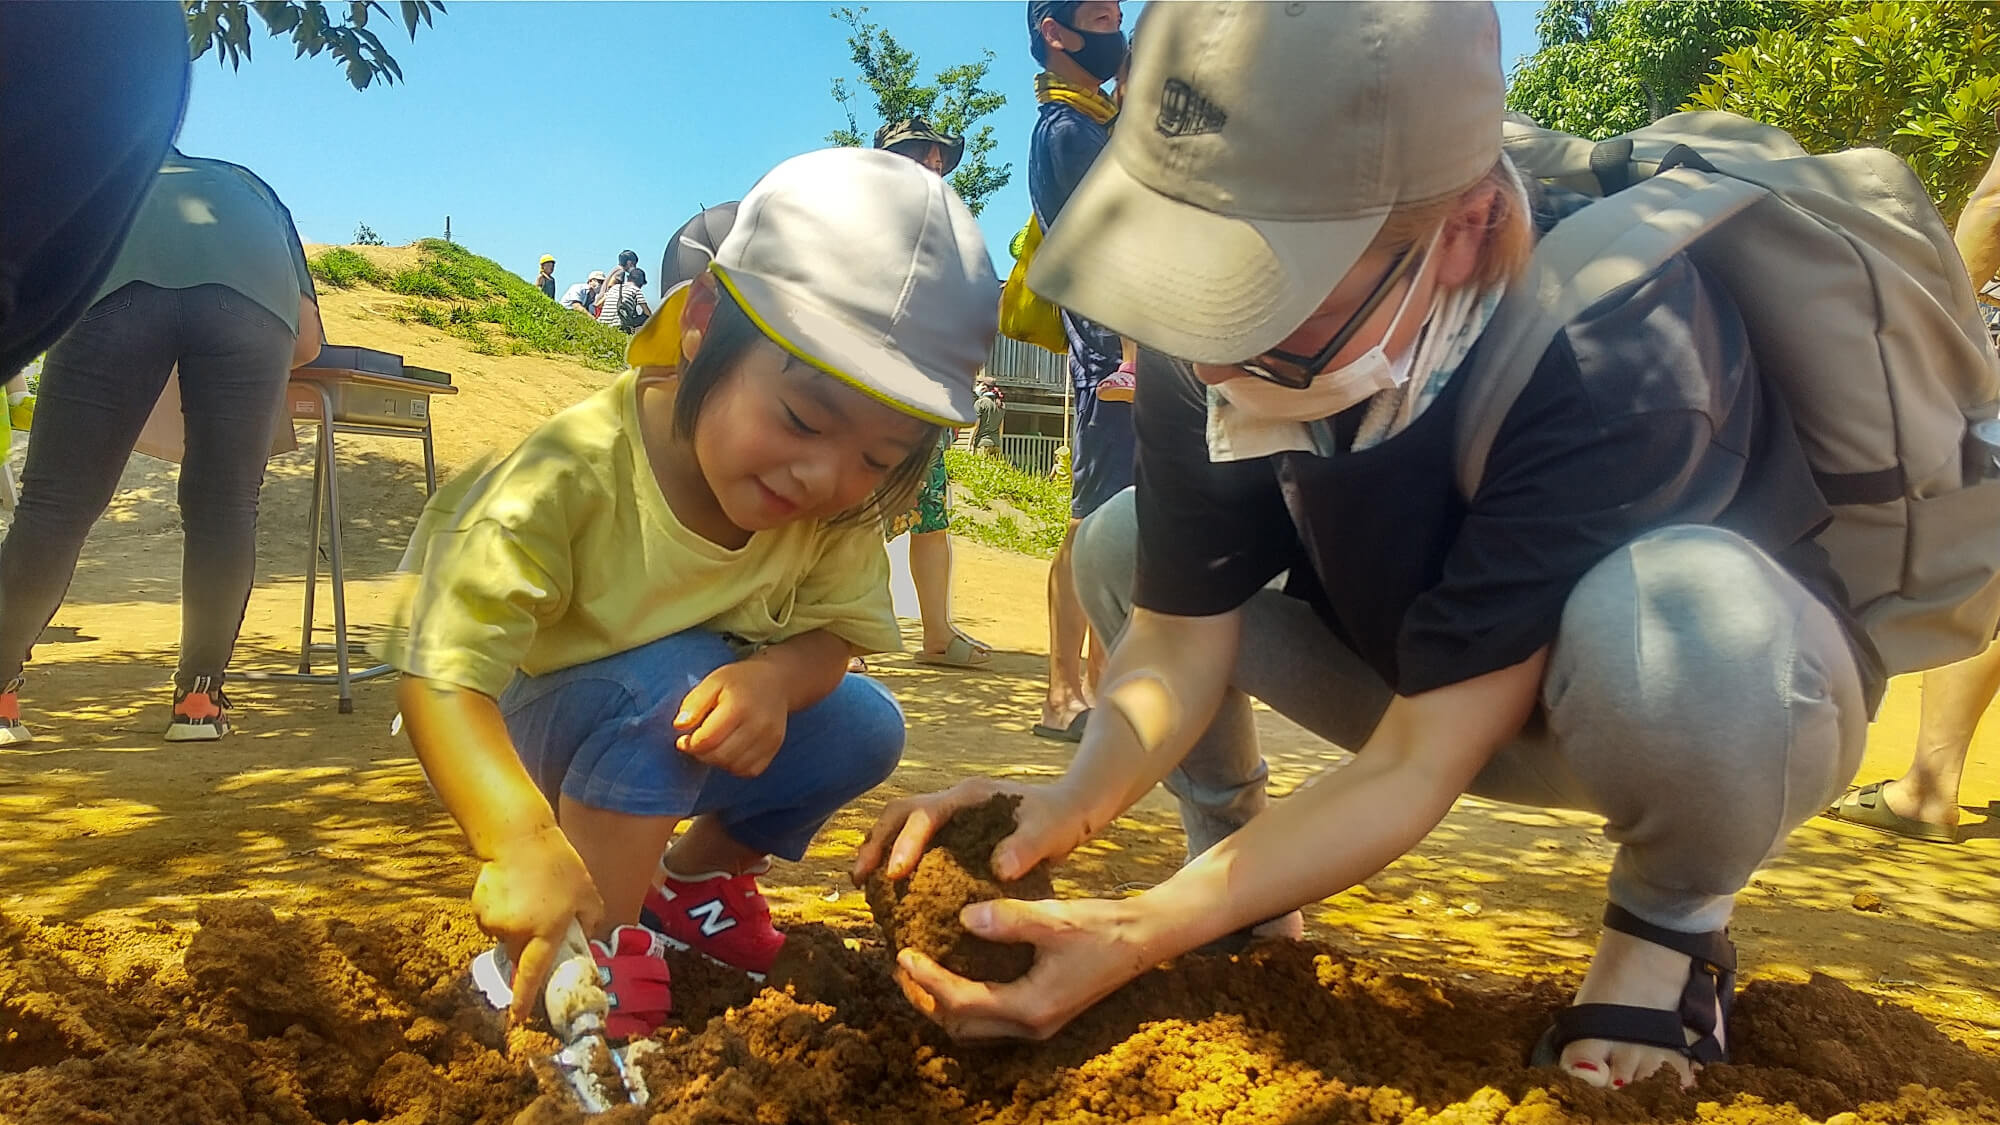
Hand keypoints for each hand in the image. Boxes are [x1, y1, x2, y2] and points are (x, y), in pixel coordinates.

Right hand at [469, 825, 603, 1023]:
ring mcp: (495, 922)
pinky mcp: (479, 910)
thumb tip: (585, 941)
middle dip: (528, 946)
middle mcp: (518, 931)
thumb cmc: (559, 864)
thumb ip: (590, 921)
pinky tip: (509, 889)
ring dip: (515, 924)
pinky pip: (492, 921)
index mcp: (547, 930)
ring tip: (527, 894)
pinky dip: (500, 912)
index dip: (524, 999)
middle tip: (539, 918)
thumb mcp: (587, 892)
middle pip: (519, 956)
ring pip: (505, 935)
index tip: (517, 1020)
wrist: (519, 837)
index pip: (534, 973)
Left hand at [674, 660, 789, 777]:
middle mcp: (758, 725)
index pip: (707, 740)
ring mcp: (769, 739)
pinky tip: (731, 750)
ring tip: (715, 745)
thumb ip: (694, 703)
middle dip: (702, 754)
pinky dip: (735, 766)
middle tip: (698, 743)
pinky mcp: (775, 748)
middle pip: (720, 756)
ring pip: (734, 767)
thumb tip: (680, 726)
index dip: (690, 744)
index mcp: (739, 706)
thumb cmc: (739, 681)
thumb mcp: (712, 682)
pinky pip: (749, 771)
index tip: (684, 739)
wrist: (774, 682)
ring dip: (718, 761)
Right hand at [852, 777, 1093, 886]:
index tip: (893, 874)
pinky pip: (917, 840)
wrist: (1073, 808)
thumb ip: (1026, 848)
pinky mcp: (954, 832)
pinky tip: (895, 891)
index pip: (924, 814)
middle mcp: (954, 801)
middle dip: (876, 842)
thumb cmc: (1061, 818)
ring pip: (902, 824)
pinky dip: (898, 858)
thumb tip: (1000, 868)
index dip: (905, 843)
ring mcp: (952, 815)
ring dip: (881, 849)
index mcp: (969, 797)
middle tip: (860, 878)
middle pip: (900, 813)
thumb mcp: (1050, 832)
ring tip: (866, 885)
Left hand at [894, 897, 1160, 1040]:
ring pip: (974, 1029)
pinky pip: (990, 1019)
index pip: (962, 1003)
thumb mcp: (1054, 918)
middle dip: (926, 1000)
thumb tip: (964, 917)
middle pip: (961, 1027)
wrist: (1143, 938)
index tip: (904, 954)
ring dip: (942, 1005)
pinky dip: (965, 1002)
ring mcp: (1038, 1024)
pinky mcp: (1043, 1013)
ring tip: (921, 972)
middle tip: (903, 966)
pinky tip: (958, 972)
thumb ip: (1009, 919)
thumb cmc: (1101, 927)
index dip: (927, 981)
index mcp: (1031, 1006)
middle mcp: (1031, 1025)